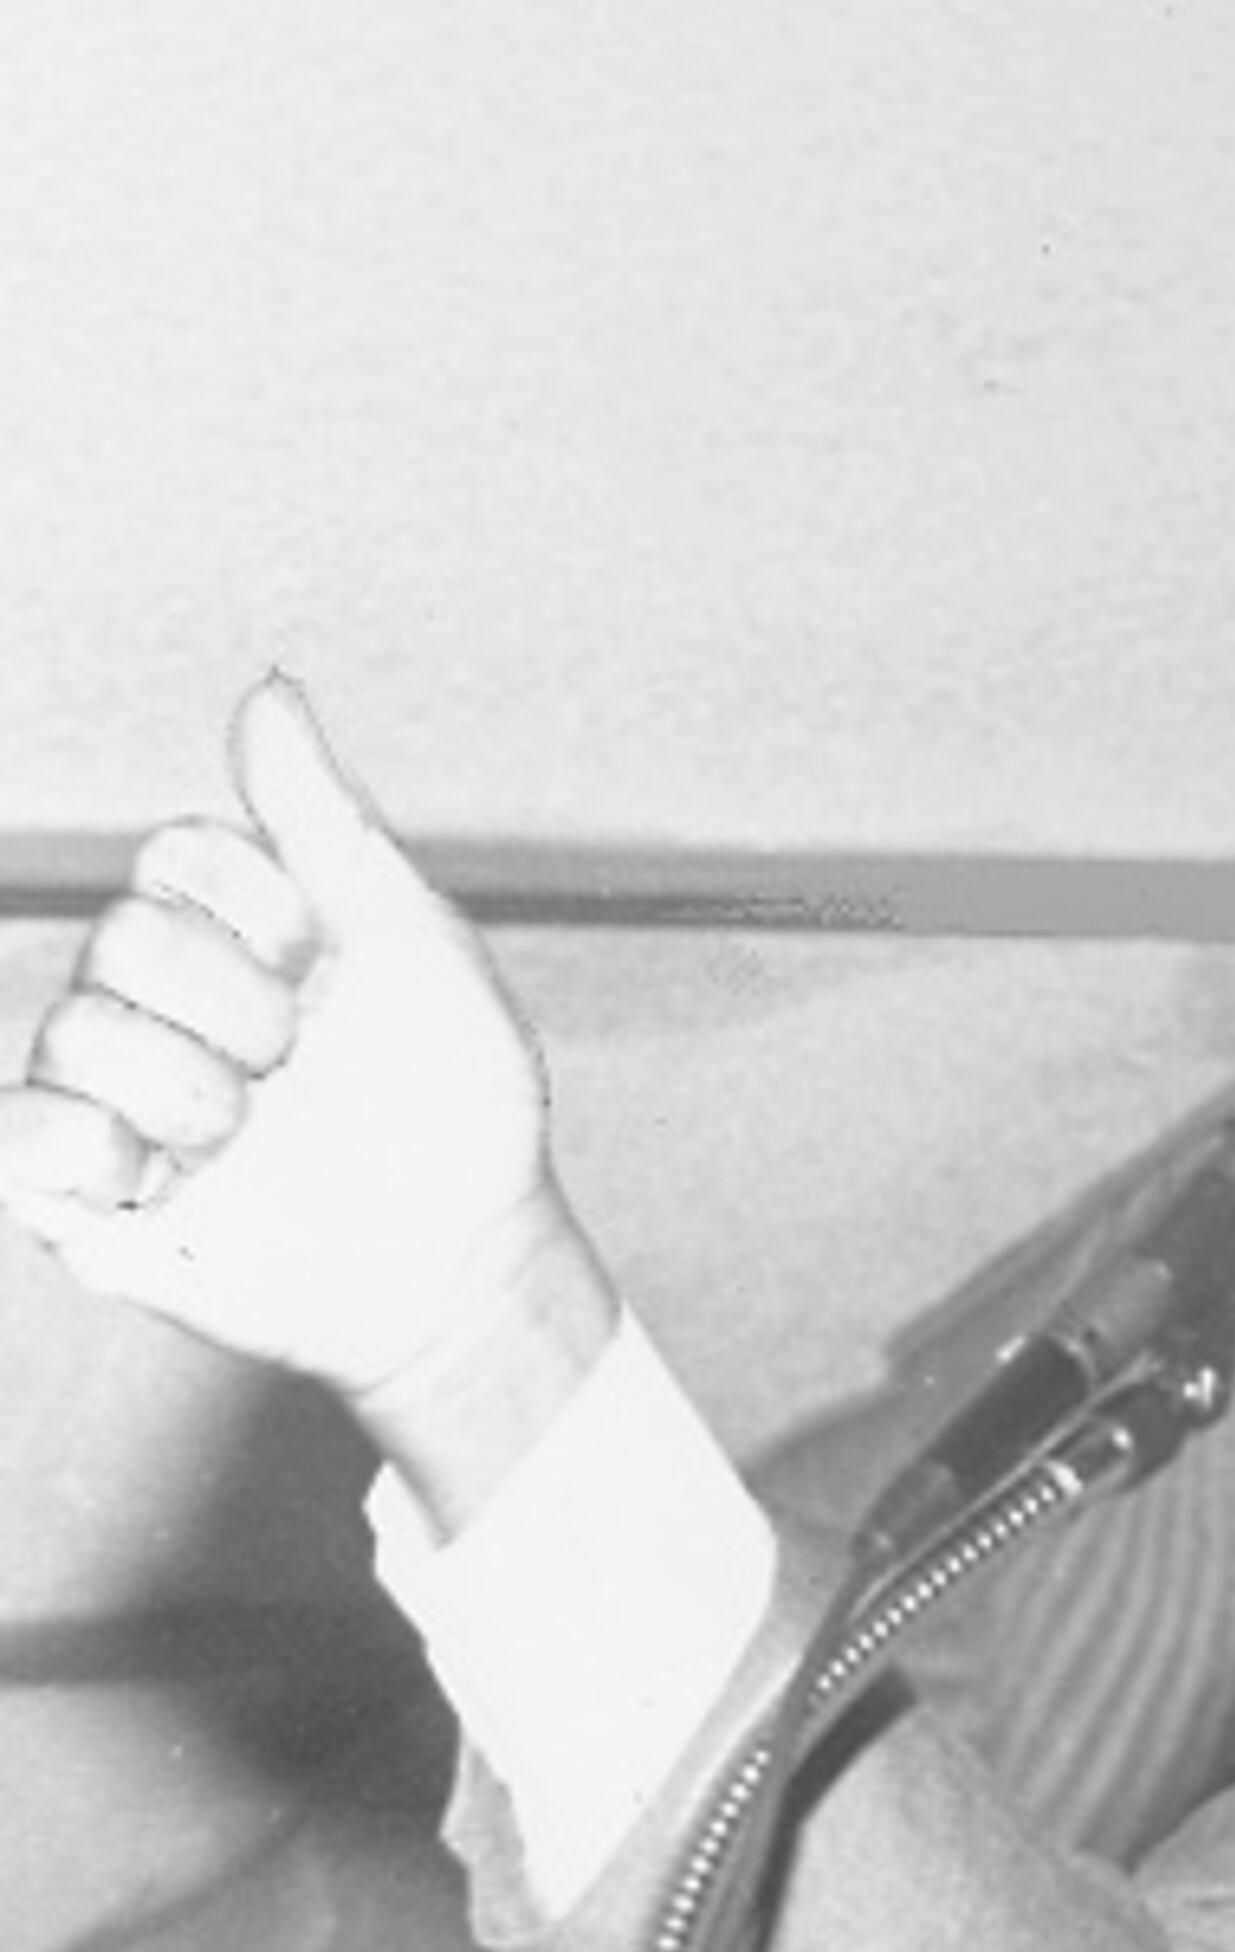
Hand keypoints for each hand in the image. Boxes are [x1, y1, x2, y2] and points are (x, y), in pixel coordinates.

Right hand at [0, 676, 615, 1516]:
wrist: (465, 1255)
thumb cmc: (456, 1103)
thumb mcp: (407, 937)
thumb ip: (321, 816)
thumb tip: (267, 688)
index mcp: (228, 934)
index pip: (174, 854)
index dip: (261, 912)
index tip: (329, 970)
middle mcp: (158, 1004)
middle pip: (123, 936)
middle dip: (236, 1009)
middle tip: (297, 1069)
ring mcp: (114, 1096)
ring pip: (76, 1032)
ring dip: (193, 1093)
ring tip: (254, 1136)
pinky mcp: (84, 1191)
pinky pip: (18, 1130)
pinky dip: (91, 1147)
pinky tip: (166, 1175)